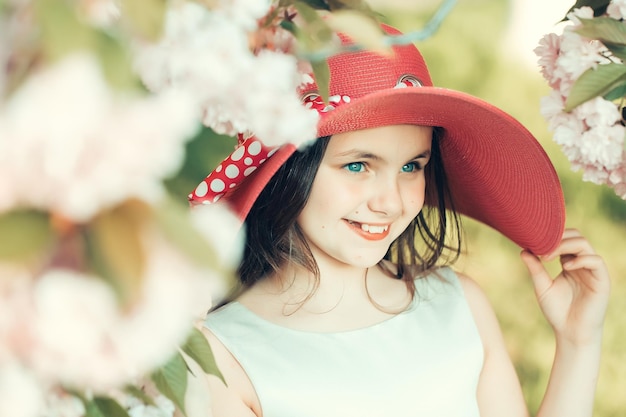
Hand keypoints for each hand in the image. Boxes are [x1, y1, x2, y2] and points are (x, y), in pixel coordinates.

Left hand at [520, 229, 609, 345]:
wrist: (570, 333)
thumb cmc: (557, 311)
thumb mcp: (542, 286)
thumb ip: (535, 268)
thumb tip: (523, 249)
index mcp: (569, 263)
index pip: (565, 239)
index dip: (551, 237)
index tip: (533, 243)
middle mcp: (582, 264)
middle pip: (576, 236)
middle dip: (558, 237)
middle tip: (541, 247)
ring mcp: (593, 271)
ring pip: (585, 245)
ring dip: (565, 245)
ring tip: (548, 256)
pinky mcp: (602, 280)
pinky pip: (596, 261)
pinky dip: (580, 259)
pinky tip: (565, 267)